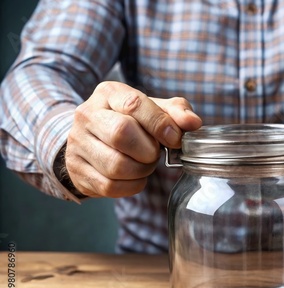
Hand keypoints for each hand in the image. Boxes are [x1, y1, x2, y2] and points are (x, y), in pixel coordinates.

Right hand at [65, 81, 201, 197]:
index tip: (175, 139)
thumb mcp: (152, 109)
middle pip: (122, 133)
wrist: (91, 140)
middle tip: (155, 153)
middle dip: (148, 150)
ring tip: (144, 164)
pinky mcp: (77, 170)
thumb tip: (194, 123)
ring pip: (116, 165)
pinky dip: (132, 186)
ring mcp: (78, 143)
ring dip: (141, 170)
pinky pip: (110, 186)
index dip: (159, 124)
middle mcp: (87, 115)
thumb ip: (175, 112)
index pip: (134, 104)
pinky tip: (134, 177)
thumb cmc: (130, 123)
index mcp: (108, 94)